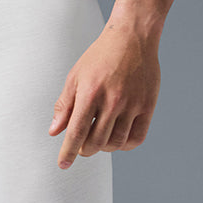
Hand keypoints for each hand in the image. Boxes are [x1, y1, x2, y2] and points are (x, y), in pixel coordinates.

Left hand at [49, 25, 160, 168]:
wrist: (132, 37)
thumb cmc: (101, 56)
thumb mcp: (75, 77)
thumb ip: (65, 106)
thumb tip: (54, 132)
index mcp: (91, 93)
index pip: (76, 132)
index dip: (68, 152)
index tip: (63, 164)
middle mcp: (112, 101)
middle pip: (96, 142)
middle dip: (84, 150)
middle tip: (81, 146)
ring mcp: (132, 104)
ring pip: (116, 143)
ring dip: (104, 148)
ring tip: (99, 139)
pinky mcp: (148, 106)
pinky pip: (136, 138)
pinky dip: (125, 145)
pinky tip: (117, 137)